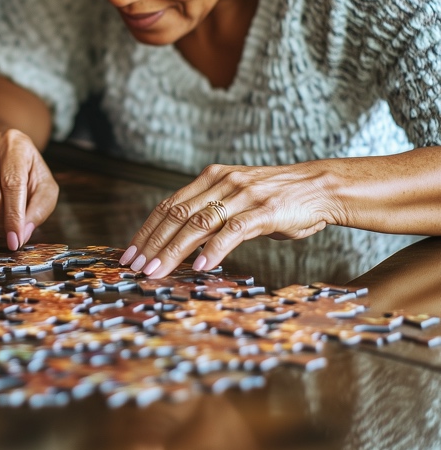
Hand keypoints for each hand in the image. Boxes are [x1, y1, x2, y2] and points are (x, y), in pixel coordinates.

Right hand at [0, 129, 58, 249]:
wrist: (6, 152)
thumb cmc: (28, 172)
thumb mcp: (45, 187)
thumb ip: (39, 210)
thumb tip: (22, 235)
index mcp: (14, 144)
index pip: (12, 184)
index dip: (13, 216)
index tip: (15, 240)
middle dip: (0, 223)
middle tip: (10, 232)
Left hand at [120, 162, 342, 276]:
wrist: (320, 187)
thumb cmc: (276, 199)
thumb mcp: (237, 199)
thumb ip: (211, 213)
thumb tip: (182, 241)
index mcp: (211, 178)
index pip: (169, 205)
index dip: (147, 230)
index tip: (130, 252)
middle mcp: (222, 183)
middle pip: (177, 215)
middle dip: (152, 244)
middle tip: (135, 267)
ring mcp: (242, 196)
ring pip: (198, 224)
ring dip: (173, 251)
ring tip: (157, 271)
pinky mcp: (264, 211)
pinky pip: (233, 231)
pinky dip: (214, 250)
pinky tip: (200, 267)